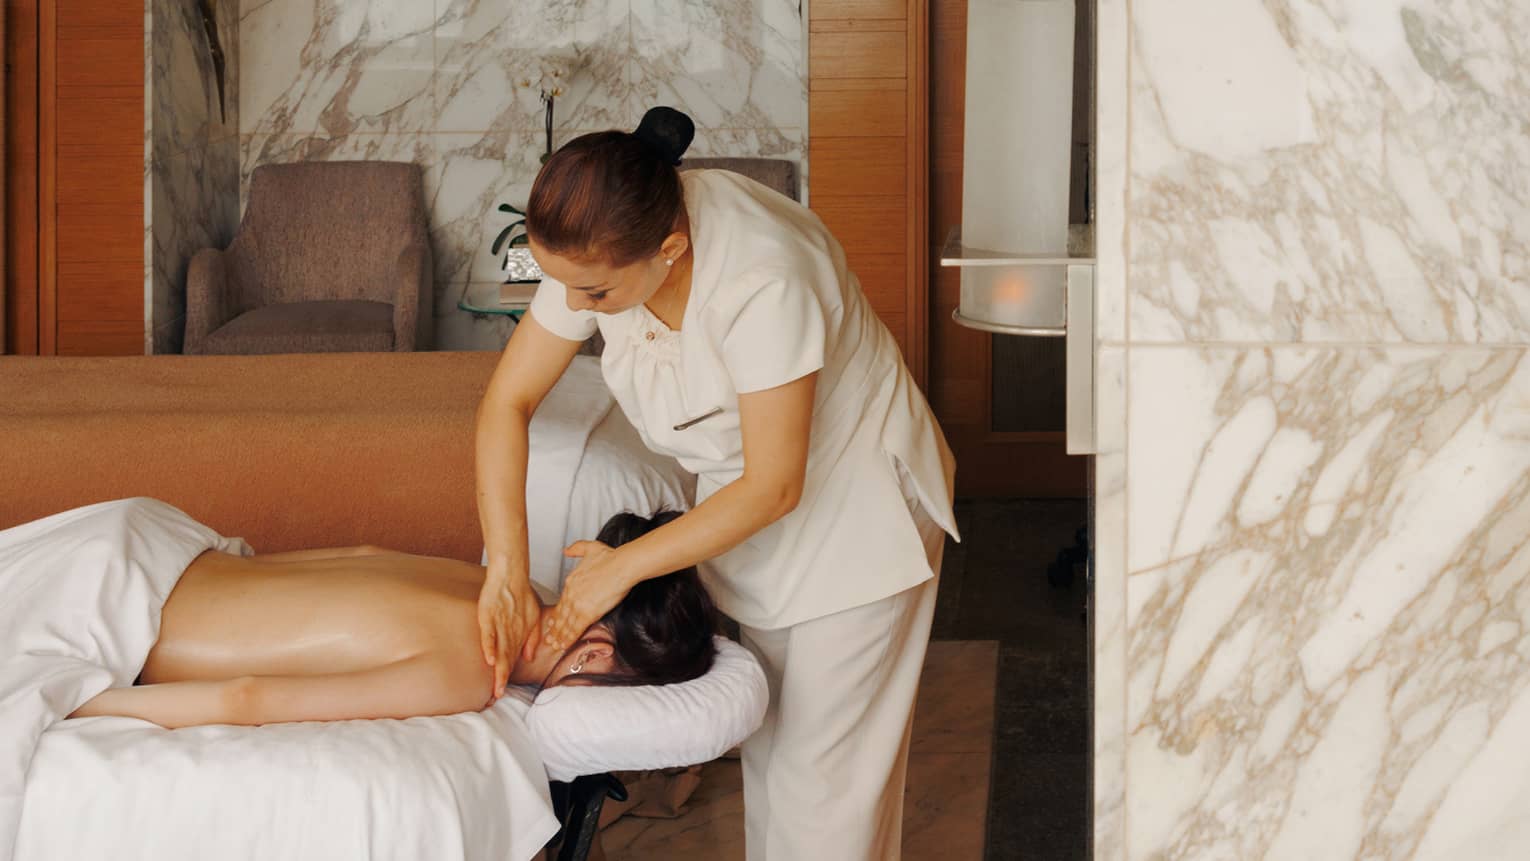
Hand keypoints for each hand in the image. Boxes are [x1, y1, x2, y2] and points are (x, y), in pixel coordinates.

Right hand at [477, 564, 542, 699]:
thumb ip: (532, 639)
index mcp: (518, 635)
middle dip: (501, 679)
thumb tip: (527, 658)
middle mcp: (509, 633)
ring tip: (496, 686)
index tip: (501, 694)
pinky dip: (490, 646)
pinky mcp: (489, 616)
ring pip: (499, 651)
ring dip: (499, 669)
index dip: (506, 677)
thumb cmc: (522, 596)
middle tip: (498, 696)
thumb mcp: (534, 618)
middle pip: (506, 660)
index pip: (511, 660)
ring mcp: (499, 625)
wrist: (512, 575)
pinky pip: (490, 634)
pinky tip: (491, 660)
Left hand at [542, 541, 633, 652]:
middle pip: (561, 615)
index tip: (552, 621)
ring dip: (559, 636)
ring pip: (566, 624)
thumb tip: (566, 550)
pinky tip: (564, 645)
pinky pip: (575, 629)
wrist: (621, 566)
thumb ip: (576, 549)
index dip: (556, 613)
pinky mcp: (588, 613)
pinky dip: (569, 639)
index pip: (562, 602)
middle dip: (554, 629)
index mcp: (572, 582)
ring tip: (555, 646)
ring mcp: (578, 605)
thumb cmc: (610, 558)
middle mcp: (572, 594)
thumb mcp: (589, 548)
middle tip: (549, 638)